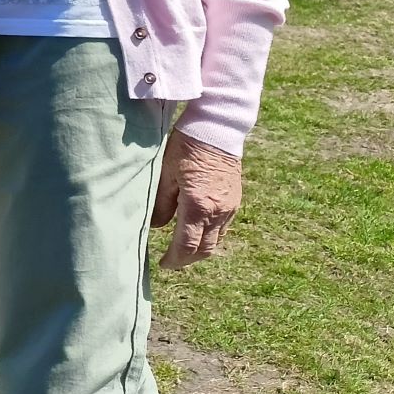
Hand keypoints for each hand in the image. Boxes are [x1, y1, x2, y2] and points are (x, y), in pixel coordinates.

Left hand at [152, 128, 242, 268]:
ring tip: (182, 248)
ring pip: (217, 241)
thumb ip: (161, 204)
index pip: (186, 245)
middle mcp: (218, 211)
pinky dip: (210, 235)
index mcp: (198, 205)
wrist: (217, 129)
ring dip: (200, 249)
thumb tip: (157, 227)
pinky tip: (197, 230)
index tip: (162, 264)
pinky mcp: (236, 201)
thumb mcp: (165, 173)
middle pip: (205, 250)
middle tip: (171, 261)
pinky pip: (224, 228)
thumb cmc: (186, 146)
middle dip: (188, 260)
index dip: (174, 259)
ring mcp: (231, 207)